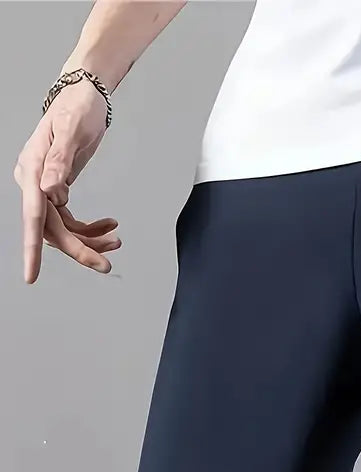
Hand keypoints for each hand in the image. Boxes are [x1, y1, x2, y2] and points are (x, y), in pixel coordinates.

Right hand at [14, 78, 120, 283]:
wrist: (84, 96)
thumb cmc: (78, 108)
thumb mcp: (72, 132)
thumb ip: (60, 162)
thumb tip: (51, 192)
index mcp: (32, 170)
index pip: (33, 216)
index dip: (32, 248)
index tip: (31, 275)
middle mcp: (34, 181)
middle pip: (52, 229)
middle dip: (80, 249)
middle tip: (107, 263)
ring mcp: (44, 187)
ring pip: (62, 228)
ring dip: (89, 239)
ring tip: (116, 239)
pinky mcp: (57, 189)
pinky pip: (69, 219)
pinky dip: (90, 228)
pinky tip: (110, 225)